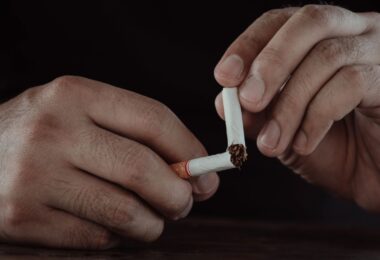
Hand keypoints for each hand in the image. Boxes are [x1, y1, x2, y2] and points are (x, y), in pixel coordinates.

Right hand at [0, 76, 218, 248]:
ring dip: (153, 222)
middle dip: (178, 194)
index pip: (153, 119)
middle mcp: (53, 130)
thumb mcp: (85, 115)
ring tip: (153, 218)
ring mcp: (34, 175)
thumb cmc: (46, 134)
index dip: (190, 150)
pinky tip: (114, 225)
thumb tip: (195, 173)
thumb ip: (138, 136)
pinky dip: (119, 237)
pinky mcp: (22, 217)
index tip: (207, 172)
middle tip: (185, 202)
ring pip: (125, 211)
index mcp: (76, 95)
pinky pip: (97, 237)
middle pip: (142, 169)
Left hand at [214, 5, 379, 210]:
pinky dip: (317, 117)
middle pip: (309, 22)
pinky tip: (303, 143)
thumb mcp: (282, 131)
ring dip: (289, 105)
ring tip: (271, 142)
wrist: (373, 178)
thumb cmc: (333, 149)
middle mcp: (354, 34)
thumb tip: (225, 100)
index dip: (248, 45)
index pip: (280, 22)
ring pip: (327, 56)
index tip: (224, 77)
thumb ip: (256, 113)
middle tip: (249, 101)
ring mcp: (378, 53)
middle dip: (270, 63)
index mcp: (322, 39)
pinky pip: (351, 83)